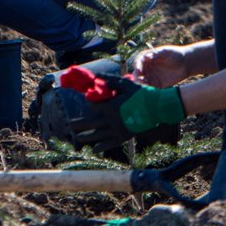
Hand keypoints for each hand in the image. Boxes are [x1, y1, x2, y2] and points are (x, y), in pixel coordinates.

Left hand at [68, 75, 184, 144]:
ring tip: (78, 138)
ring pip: (99, 134)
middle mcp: (112, 119)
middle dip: (79, 124)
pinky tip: (95, 149)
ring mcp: (118, 129)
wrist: (157, 108)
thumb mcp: (125, 84)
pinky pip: (111, 143)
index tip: (86, 100)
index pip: (94, 106)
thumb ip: (110, 81)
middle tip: (69, 125)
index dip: (89, 103)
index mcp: (111, 106)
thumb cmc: (141, 94)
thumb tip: (97, 76)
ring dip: (87, 136)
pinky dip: (103, 146)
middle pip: (91, 122)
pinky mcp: (125, 136)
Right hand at [132, 46, 188, 87]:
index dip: (136, 65)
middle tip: (138, 80)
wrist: (186, 64)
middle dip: (136, 76)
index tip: (138, 70)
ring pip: (142, 81)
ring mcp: (152, 76)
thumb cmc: (175, 54)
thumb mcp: (166, 52)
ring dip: (141, 84)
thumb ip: (157, 54)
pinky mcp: (157, 84)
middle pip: (137, 73)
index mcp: (147, 58)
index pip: (138, 62)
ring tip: (143, 85)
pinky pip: (150, 88)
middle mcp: (147, 67)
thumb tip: (147, 56)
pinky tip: (149, 89)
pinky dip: (148, 89)